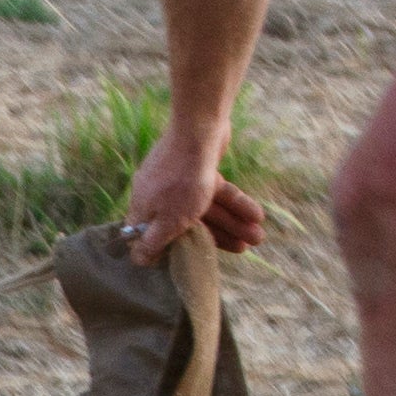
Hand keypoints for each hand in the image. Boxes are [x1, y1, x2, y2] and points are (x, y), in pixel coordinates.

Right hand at [117, 139, 268, 261]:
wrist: (198, 132)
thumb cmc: (181, 182)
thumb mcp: (167, 221)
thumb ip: (152, 243)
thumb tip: (137, 260)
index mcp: (145, 208)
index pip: (152, 237)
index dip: (169, 251)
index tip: (187, 263)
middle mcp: (160, 196)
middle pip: (189, 224)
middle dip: (219, 237)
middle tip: (245, 248)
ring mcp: (180, 182)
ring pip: (208, 209)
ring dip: (234, 223)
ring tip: (258, 237)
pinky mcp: (200, 170)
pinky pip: (218, 193)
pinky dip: (236, 204)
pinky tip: (256, 215)